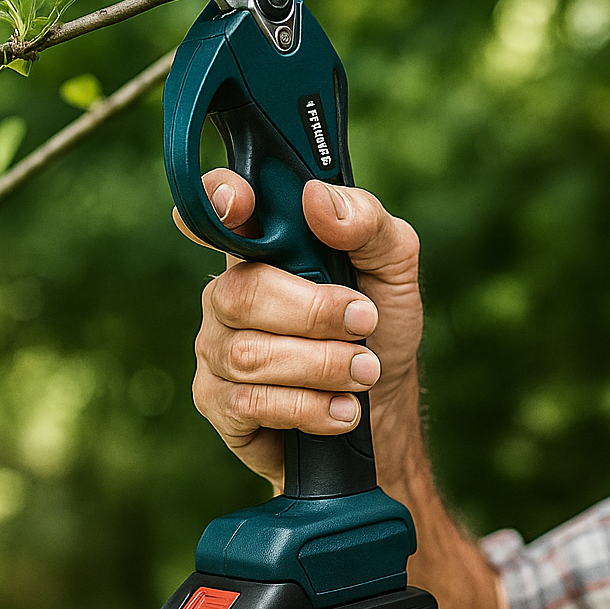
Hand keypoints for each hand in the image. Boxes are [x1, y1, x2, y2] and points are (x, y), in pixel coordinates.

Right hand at [176, 169, 423, 490]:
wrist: (385, 402)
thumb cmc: (381, 324)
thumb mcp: (393, 265)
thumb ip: (366, 222)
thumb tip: (317, 200)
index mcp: (264, 248)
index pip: (220, 209)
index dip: (220, 200)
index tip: (243, 202)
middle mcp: (228, 293)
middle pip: (242, 293)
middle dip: (317, 313)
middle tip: (366, 323)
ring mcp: (216, 348)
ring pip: (249, 355)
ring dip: (323, 366)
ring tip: (365, 372)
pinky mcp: (217, 403)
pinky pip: (249, 403)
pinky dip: (309, 408)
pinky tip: (340, 409)